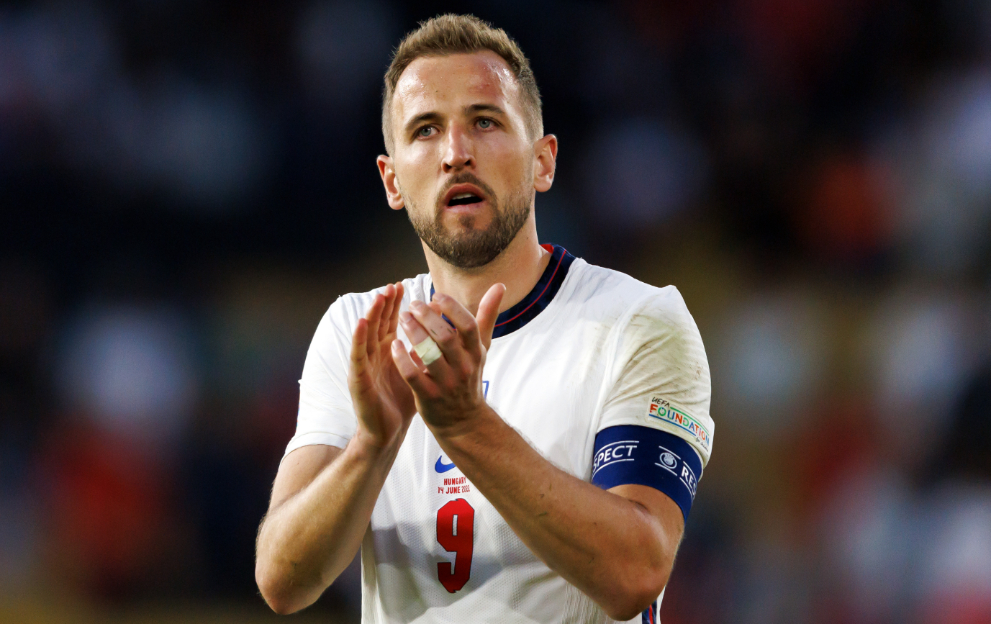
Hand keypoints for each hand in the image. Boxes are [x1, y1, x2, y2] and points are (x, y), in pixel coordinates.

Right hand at [348, 283, 416, 449]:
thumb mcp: (421, 370)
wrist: (388, 431)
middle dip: (385, 304)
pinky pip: (358, 356)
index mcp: (390, 350)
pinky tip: (361, 324)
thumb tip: (448, 332)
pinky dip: (358, 338)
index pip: (392, 322)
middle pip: (379, 323)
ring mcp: (365, 365)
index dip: (396, 305)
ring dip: (372, 314)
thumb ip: (431, 350)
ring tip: (378, 297)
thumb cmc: (405, 400)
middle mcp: (376, 354)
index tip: (403, 286)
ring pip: (367, 334)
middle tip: (392, 286)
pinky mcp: (358, 379)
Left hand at [390, 283, 505, 433]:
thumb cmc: (469, 376)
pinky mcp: (428, 396)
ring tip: (403, 318)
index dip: (451, 308)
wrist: (463, 420)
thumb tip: (499, 286)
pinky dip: (402, 358)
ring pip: (428, 354)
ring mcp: (446, 383)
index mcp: (475, 352)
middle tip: (412, 305)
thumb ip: (487, 316)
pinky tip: (394, 344)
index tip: (435, 296)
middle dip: (427, 317)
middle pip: (445, 337)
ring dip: (413, 333)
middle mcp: (463, 367)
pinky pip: (413, 374)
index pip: (467, 326)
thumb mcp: (481, 348)